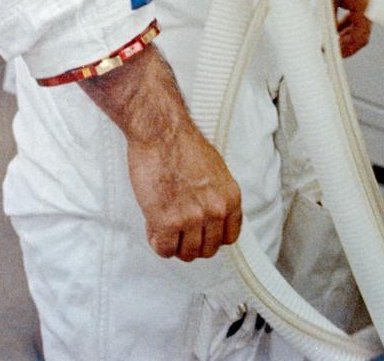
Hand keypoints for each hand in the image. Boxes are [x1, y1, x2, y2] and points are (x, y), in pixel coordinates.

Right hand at [126, 120, 242, 260]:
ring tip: (164, 224)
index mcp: (230, 197)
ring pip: (186, 253)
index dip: (212, 237)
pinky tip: (154, 225)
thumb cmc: (182, 144)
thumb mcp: (214, 170)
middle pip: (207, 250)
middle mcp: (215, 210)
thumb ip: (215, 196)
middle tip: (178, 230)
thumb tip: (209, 217)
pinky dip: (158, 242)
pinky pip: (165, 250)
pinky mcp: (168, 222)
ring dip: (174, 243)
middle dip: (191, 242)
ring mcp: (192, 218)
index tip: (200, 233)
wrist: (160, 130)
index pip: (230, 237)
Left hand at [332, 0, 372, 57]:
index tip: (335, 53)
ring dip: (346, 31)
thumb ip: (328, 14)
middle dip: (345, 42)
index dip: (348, 49)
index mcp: (364, 5)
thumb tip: (322, 31)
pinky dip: (348, 20)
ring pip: (359, 23)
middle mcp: (370, 4)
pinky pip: (358, 13)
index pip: (361, 37)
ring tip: (331, 37)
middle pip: (360, 33)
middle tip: (331, 48)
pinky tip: (338, 21)